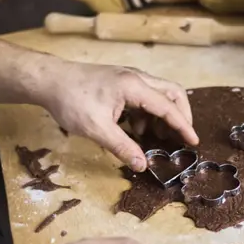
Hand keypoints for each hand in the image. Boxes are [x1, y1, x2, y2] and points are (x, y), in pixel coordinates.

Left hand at [40, 63, 198, 171]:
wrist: (49, 80)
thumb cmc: (71, 101)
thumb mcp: (97, 129)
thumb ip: (122, 147)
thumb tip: (142, 165)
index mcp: (134, 87)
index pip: (168, 107)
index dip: (183, 126)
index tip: (194, 142)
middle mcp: (137, 78)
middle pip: (172, 92)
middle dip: (181, 115)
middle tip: (182, 136)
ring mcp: (129, 78)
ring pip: (160, 93)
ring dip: (163, 115)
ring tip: (157, 138)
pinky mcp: (121, 83)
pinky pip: (145, 96)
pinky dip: (149, 113)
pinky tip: (136, 130)